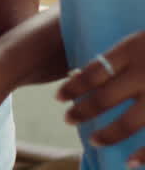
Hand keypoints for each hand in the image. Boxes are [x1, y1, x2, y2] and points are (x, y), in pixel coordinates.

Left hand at [57, 31, 144, 165]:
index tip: (59, 97)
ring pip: (130, 122)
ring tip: (94, 140)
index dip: (73, 87)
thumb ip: (117, 57)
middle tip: (67, 120)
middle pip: (105, 98)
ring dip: (109, 134)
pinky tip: (132, 163)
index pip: (93, 71)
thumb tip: (78, 73)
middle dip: (83, 112)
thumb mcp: (140, 39)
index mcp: (134, 49)